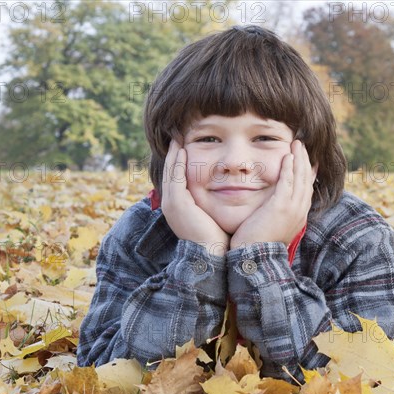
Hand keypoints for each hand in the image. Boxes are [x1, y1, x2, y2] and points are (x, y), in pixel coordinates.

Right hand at [161, 140, 230, 256]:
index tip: (183, 149)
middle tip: (176, 139)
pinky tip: (183, 150)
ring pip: (170, 172)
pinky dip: (178, 163)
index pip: (175, 180)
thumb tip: (224, 193)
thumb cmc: (215, 238)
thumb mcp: (209, 217)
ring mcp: (172, 203)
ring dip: (174, 154)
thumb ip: (210, 203)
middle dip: (172, 155)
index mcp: (178, 207)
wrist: (210, 255)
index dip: (177, 164)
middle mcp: (171, 204)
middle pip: (169, 173)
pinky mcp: (178, 202)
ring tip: (177, 140)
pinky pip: (176, 177)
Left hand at [230, 140, 316, 248]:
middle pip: (307, 181)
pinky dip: (289, 168)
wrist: (254, 259)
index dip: (308, 175)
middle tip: (303, 147)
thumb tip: (271, 210)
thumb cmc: (256, 246)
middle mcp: (299, 212)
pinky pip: (288, 182)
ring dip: (299, 159)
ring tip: (297, 144)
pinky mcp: (281, 207)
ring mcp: (292, 210)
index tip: (309, 162)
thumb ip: (275, 217)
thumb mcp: (271, 229)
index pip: (307, 191)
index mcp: (298, 218)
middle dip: (305, 162)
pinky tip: (288, 156)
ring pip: (300, 178)